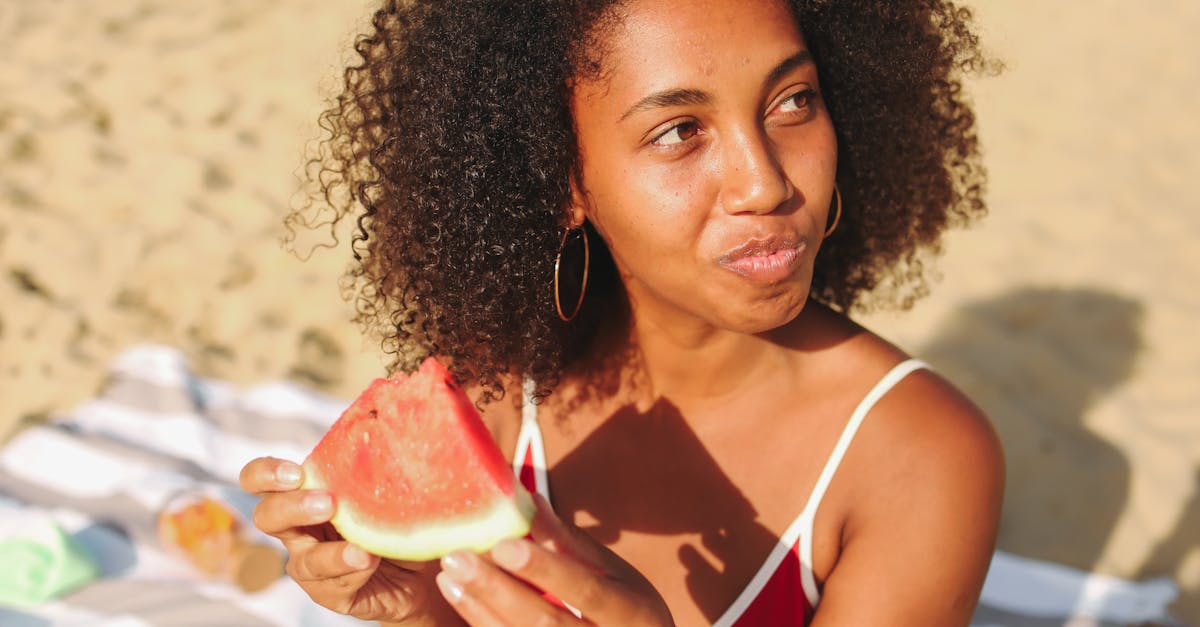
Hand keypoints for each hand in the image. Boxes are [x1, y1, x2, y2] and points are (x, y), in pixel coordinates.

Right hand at [239, 457, 453, 623]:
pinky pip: (332, 587)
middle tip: (326, 502)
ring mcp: (311, 565)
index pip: (261, 479)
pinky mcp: (331, 594)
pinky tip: (371, 562)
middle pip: (267, 517)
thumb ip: (375, 460)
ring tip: (360, 549)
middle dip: (292, 507)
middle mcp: (299, 529)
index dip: (265, 474)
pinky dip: (353, 572)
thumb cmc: (398, 513)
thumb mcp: (387, 483)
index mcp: (303, 493)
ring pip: (302, 561)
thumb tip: (385, 419)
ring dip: (330, 553)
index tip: (296, 472)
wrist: (424, 565)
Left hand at [435, 495, 673, 625]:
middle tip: (457, 559)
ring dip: (480, 611)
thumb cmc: (628, 614)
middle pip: (546, 623)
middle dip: (498, 591)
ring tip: (450, 579)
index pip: (586, 590)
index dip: (545, 569)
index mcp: (632, 614)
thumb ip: (572, 545)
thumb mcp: (617, 576)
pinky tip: (464, 603)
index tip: (503, 543)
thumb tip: (531, 500)